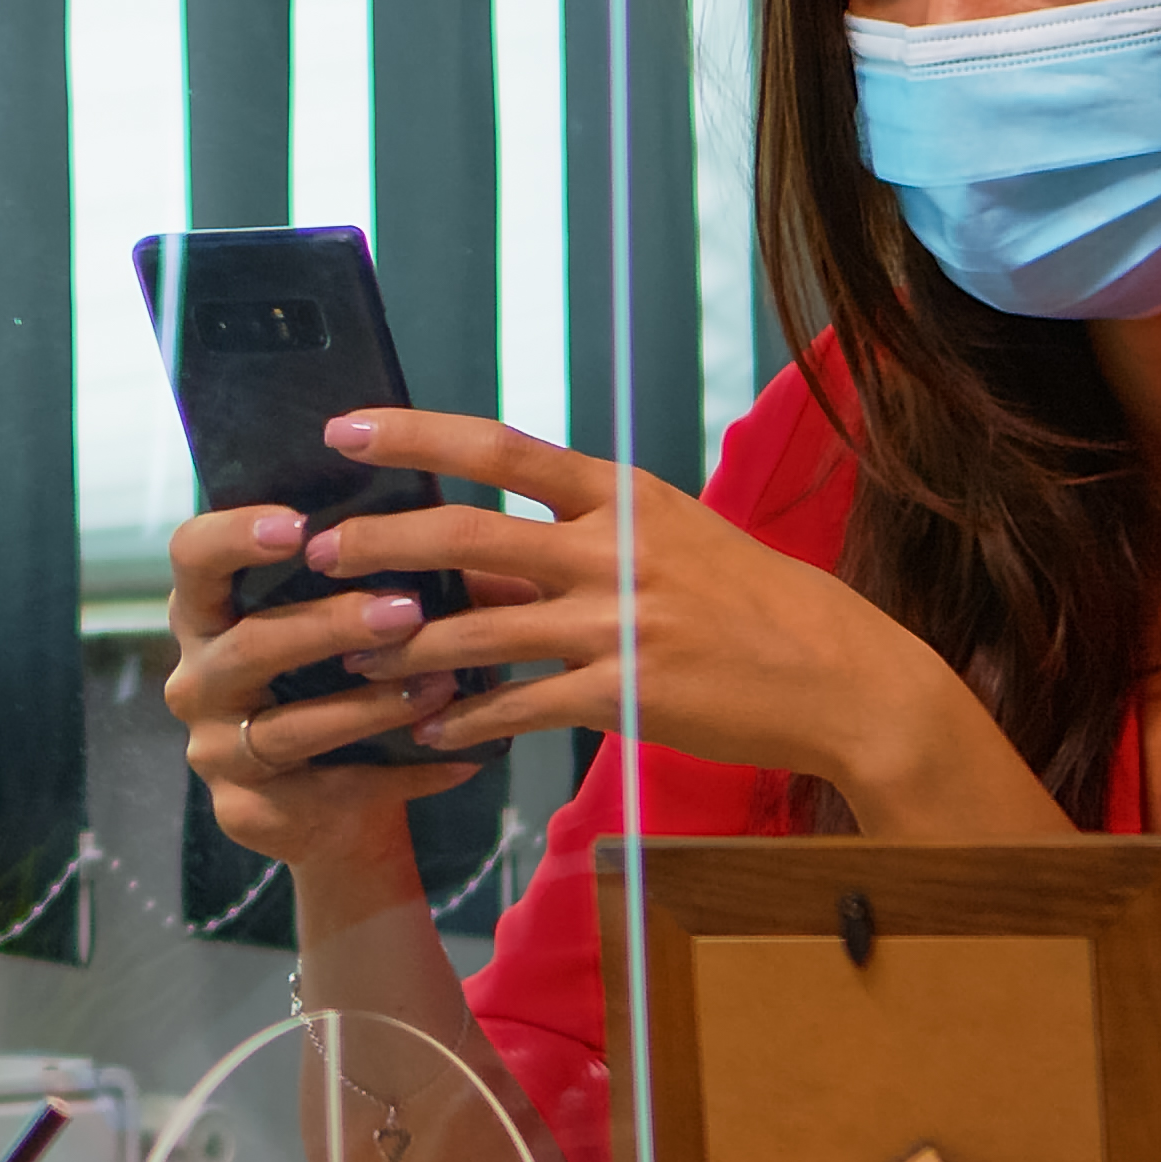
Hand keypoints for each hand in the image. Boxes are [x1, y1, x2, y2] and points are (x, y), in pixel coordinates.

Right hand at [161, 495, 514, 860]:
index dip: (237, 535)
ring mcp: (215, 750)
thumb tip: (480, 548)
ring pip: (291, 726)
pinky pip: (334, 787)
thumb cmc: (339, 690)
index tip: (302, 525)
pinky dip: (404, 772)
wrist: (337, 810)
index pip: (192, 555)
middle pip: (247, 645)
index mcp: (207, 613)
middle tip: (406, 612)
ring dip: (374, 704)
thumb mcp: (346, 630)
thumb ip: (387, 583)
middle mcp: (197, 678)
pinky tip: (457, 757)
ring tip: (443, 684)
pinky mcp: (246, 809)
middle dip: (330, 625)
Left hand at [294, 408, 1049, 829]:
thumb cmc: (752, 606)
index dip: (414, 435)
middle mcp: (615, 549)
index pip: (500, 448)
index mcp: (622, 496)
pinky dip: (468, 721)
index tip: (343, 427)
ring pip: (481, 630)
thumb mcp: (671, 543)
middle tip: (317, 548)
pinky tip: (429, 734)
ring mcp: (621, 623)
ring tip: (349, 656)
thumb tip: (480, 551)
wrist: (843, 678)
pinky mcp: (628, 694)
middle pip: (468, 534)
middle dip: (382, 541)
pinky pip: (523, 708)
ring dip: (406, 646)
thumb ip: (578, 539)